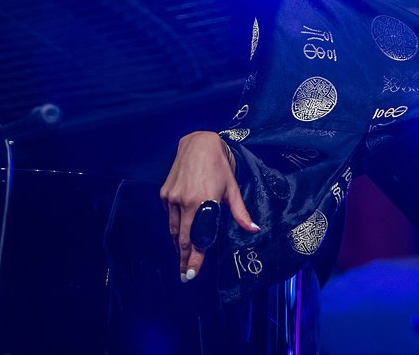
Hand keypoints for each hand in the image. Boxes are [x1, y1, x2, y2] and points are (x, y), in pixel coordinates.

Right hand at [159, 130, 259, 281]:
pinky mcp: (164, 193)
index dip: (194, 258)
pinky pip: (169, 216)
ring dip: (178, 244)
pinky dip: (174, 227)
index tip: (191, 274)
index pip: (197, 238)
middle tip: (185, 274)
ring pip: (173, 229)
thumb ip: (240, 212)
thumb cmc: (219, 166)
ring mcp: (171, 197)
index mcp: (203, 201)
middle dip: (184, 258)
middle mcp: (184, 201)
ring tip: (183, 258)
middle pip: (182, 238)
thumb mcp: (232, 189)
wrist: (198, 143)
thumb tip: (254, 230)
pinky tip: (180, 233)